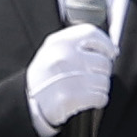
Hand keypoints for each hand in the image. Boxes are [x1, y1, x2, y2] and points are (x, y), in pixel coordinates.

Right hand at [25, 20, 116, 134]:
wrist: (25, 103)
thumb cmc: (45, 77)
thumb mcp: (52, 52)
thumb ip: (76, 44)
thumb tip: (110, 48)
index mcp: (58, 42)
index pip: (92, 34)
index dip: (106, 45)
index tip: (110, 53)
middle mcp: (62, 56)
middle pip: (103, 61)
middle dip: (101, 72)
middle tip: (90, 78)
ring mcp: (66, 77)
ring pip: (104, 81)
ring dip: (100, 88)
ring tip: (85, 90)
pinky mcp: (70, 97)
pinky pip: (100, 97)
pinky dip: (98, 101)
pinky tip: (86, 100)